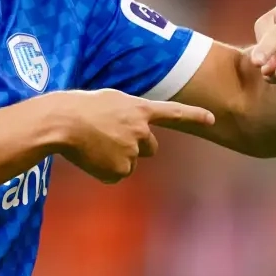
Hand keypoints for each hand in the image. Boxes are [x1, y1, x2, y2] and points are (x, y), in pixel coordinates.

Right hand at [49, 89, 213, 183]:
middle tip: (110, 139)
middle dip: (136, 147)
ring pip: (129, 163)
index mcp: (139, 109)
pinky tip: (90, 157)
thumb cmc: (79, 107)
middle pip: (150, 148)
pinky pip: (115, 175)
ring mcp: (132, 151)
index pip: (173, 112)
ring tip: (93, 144)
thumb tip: (128, 133)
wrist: (63, 122)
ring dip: (115, 158)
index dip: (194, 115)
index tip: (212, 119)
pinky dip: (104, 170)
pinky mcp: (121, 169)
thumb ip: (126, 113)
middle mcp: (142, 130)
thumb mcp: (109, 100)